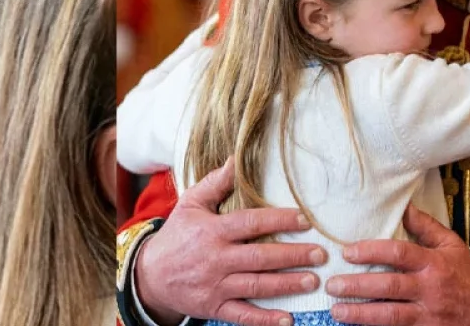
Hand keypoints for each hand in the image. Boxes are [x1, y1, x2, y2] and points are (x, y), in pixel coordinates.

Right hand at [134, 162, 326, 325]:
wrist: (149, 276)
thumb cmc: (176, 237)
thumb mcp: (190, 205)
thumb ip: (214, 184)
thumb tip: (235, 159)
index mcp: (213, 231)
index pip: (250, 223)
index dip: (278, 220)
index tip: (304, 220)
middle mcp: (216, 259)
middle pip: (259, 257)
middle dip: (292, 256)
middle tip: (320, 254)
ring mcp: (215, 285)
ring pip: (256, 285)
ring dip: (286, 284)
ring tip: (312, 281)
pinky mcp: (214, 307)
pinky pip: (242, 315)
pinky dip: (264, 320)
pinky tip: (287, 320)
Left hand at [328, 206, 469, 325]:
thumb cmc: (467, 275)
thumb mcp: (452, 245)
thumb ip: (426, 227)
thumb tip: (404, 207)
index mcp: (434, 263)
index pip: (399, 253)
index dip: (371, 251)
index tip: (347, 252)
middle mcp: (429, 289)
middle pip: (389, 286)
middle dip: (357, 286)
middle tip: (332, 284)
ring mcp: (428, 315)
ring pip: (390, 315)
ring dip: (360, 314)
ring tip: (337, 310)